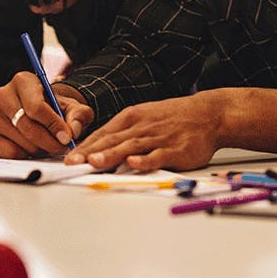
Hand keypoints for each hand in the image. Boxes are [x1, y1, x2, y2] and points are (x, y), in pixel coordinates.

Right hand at [0, 72, 91, 158]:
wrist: (39, 114)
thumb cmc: (54, 108)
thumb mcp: (73, 107)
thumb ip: (78, 116)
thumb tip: (72, 131)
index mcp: (23, 81)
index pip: (36, 107)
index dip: (54, 125)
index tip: (67, 137)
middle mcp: (3, 94)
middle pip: (27, 126)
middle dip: (48, 141)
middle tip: (61, 147)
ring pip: (20, 141)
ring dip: (38, 149)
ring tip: (46, 145)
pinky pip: (8, 152)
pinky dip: (24, 155)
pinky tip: (31, 148)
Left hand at [64, 91, 222, 171]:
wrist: (208, 114)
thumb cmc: (173, 119)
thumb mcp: (144, 118)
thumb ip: (123, 134)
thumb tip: (99, 148)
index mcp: (131, 118)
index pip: (103, 134)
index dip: (84, 146)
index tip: (68, 157)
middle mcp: (141, 127)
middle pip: (111, 140)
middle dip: (89, 152)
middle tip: (72, 162)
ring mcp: (158, 138)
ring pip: (130, 146)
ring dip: (111, 154)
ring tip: (94, 162)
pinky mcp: (175, 149)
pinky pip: (158, 155)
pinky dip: (145, 159)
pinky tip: (133, 163)